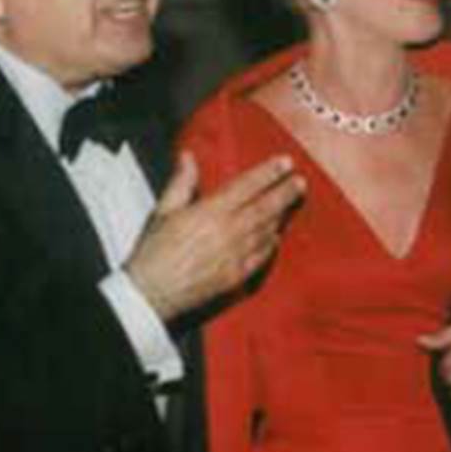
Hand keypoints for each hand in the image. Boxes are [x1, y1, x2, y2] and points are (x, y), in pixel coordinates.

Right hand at [126, 152, 303, 321]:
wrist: (150, 294)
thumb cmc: (153, 252)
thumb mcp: (163, 211)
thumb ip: (181, 182)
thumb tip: (188, 157)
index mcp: (210, 211)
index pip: (248, 185)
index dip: (269, 172)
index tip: (285, 163)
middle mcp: (229, 230)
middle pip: (267, 206)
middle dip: (286, 192)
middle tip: (300, 182)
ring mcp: (237, 254)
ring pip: (268, 229)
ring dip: (281, 215)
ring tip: (291, 203)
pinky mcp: (239, 275)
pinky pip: (263, 255)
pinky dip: (272, 243)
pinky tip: (275, 236)